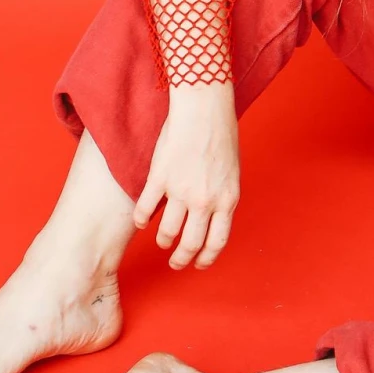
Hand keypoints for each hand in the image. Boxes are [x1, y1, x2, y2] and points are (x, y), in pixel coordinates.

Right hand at [133, 88, 240, 269]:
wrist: (204, 109)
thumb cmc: (221, 134)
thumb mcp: (231, 172)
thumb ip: (222, 196)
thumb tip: (213, 216)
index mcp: (227, 199)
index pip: (217, 241)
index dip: (206, 257)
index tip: (199, 264)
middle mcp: (205, 200)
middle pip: (191, 243)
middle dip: (182, 259)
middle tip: (175, 262)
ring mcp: (181, 191)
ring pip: (167, 231)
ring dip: (163, 240)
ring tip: (161, 241)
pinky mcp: (160, 178)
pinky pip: (146, 209)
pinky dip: (142, 220)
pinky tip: (141, 222)